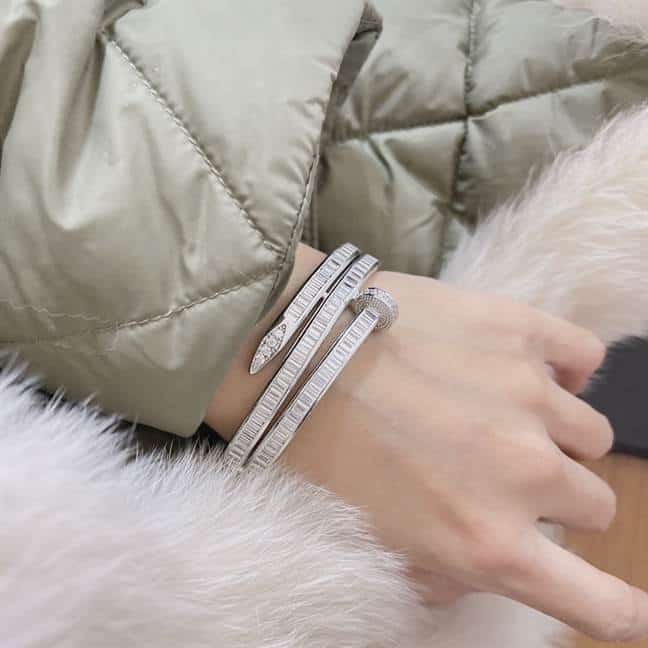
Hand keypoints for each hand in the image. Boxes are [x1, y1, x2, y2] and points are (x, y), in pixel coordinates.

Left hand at [207, 244, 647, 641]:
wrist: (292, 351)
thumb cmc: (315, 449)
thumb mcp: (370, 539)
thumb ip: (440, 570)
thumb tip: (480, 569)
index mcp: (484, 541)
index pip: (594, 601)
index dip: (618, 608)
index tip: (626, 608)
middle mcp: (522, 474)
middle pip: (592, 503)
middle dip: (553, 496)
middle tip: (499, 468)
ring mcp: (529, 395)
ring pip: (590, 434)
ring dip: (553, 432)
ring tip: (497, 410)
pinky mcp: (519, 329)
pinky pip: (585, 358)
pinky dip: (566, 369)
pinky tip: (526, 369)